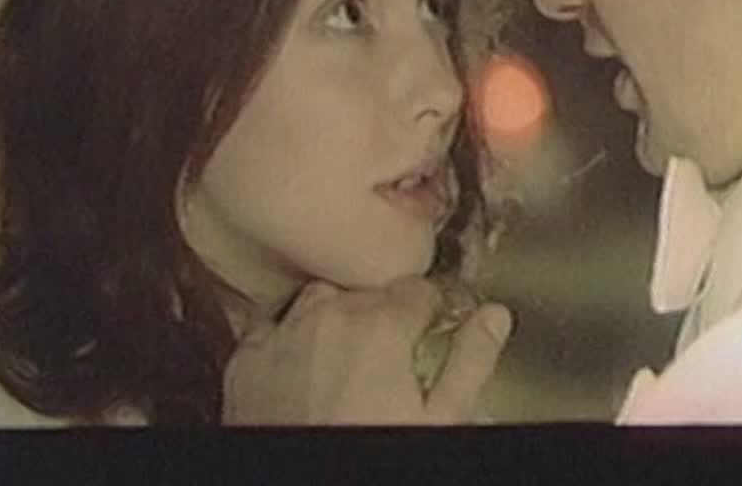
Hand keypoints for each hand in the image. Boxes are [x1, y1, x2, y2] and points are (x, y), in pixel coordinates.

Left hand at [221, 276, 511, 424]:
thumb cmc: (373, 451)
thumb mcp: (441, 420)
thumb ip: (470, 360)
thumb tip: (495, 317)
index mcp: (383, 323)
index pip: (421, 290)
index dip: (433, 311)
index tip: (436, 331)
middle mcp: (330, 315)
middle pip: (372, 294)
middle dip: (389, 317)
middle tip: (397, 358)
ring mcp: (283, 335)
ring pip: (321, 300)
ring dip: (340, 317)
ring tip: (352, 357)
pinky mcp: (246, 362)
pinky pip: (272, 325)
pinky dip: (290, 335)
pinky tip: (304, 362)